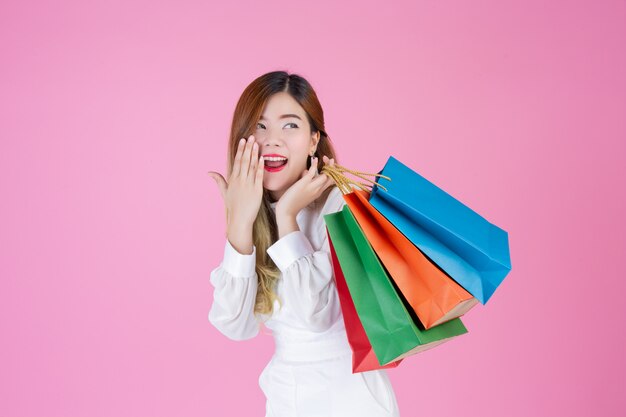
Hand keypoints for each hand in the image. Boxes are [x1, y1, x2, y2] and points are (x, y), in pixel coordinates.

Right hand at [208, 135, 263, 253]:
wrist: (239, 220)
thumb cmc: (232, 207)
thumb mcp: (224, 192)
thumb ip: (219, 181)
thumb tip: (209, 172)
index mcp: (232, 180)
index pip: (236, 161)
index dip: (240, 150)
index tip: (242, 141)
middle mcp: (239, 180)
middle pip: (243, 161)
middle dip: (247, 148)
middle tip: (250, 137)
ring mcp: (248, 185)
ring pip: (250, 166)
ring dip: (253, 154)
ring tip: (256, 143)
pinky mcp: (256, 191)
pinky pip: (258, 176)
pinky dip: (260, 167)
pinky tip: (262, 158)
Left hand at [275, 155, 335, 218]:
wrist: (287, 211)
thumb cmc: (293, 202)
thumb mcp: (303, 191)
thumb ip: (306, 180)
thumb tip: (306, 171)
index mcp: (318, 192)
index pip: (330, 182)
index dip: (333, 173)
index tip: (330, 166)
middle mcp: (318, 190)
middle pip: (331, 178)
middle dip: (333, 168)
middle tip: (331, 160)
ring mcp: (312, 187)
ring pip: (326, 175)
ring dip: (328, 165)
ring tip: (326, 158)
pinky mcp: (305, 183)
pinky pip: (313, 172)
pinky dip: (315, 164)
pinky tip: (315, 159)